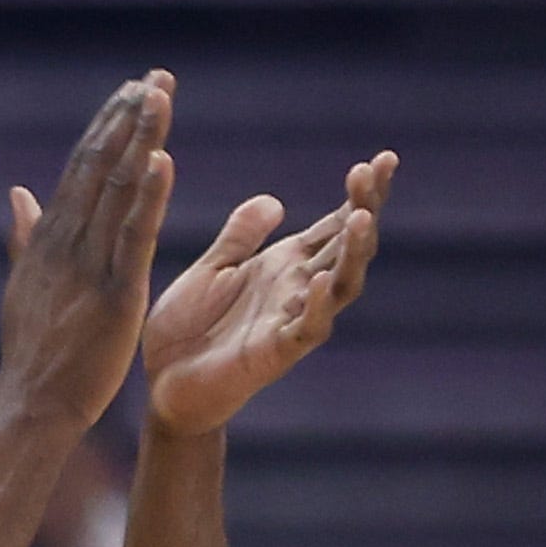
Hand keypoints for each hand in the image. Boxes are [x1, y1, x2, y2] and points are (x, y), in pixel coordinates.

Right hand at [0, 74, 176, 434]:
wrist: (32, 403)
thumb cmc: (32, 353)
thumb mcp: (25, 285)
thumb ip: (27, 236)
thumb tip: (22, 193)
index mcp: (51, 238)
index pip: (82, 168)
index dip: (108, 127)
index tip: (131, 91)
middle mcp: (68, 241)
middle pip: (100, 165)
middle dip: (128, 117)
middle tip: (155, 77)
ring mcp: (90, 265)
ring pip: (117, 189)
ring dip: (140, 138)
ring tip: (159, 96)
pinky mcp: (116, 294)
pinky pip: (135, 236)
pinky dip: (148, 196)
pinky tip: (162, 159)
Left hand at [143, 159, 393, 436]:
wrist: (162, 387)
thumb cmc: (188, 330)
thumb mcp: (213, 269)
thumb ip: (241, 236)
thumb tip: (275, 201)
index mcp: (284, 267)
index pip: (334, 225)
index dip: (361, 195)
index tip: (383, 159)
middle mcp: (296, 291)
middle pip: (347, 247)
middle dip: (364, 210)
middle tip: (376, 171)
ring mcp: (290, 323)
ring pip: (340, 286)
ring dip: (353, 254)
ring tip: (361, 217)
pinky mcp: (272, 355)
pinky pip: (304, 332)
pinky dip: (315, 306)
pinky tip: (320, 278)